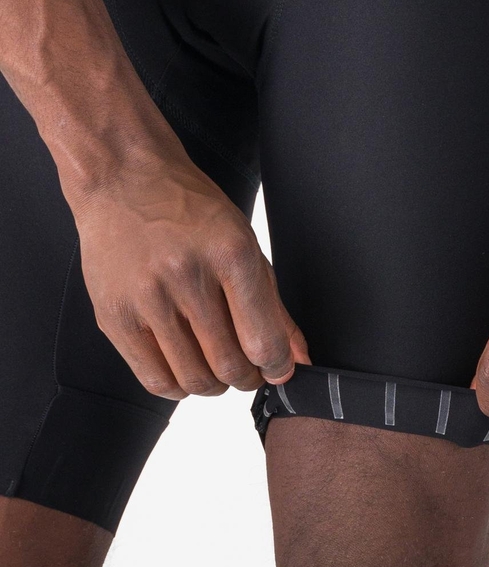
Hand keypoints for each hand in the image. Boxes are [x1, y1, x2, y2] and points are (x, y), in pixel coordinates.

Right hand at [72, 158, 310, 399]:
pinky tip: (187, 369)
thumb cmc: (190, 211)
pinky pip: (154, 379)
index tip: (279, 369)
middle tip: (250, 371)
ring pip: (194, 379)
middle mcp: (187, 276)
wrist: (124, 180)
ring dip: (216, 385)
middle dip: (249, 379)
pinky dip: (180, 386)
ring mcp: (146, 298)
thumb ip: (274, 306)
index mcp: (230, 255)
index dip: (278, 367)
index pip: (263, 340)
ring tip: (219, 370)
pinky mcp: (114, 316)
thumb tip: (297, 358)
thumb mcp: (246, 245)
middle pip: (230, 365)